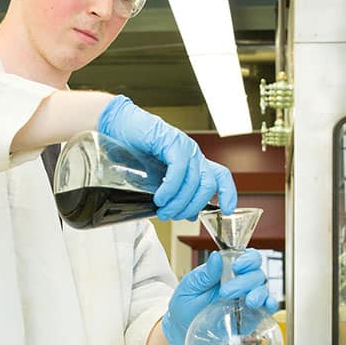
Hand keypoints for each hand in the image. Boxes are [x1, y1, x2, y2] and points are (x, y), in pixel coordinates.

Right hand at [97, 95, 236, 219]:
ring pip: (193, 181)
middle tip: (173, 216)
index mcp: (193, 162)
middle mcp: (192, 154)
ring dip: (178, 202)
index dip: (228, 193)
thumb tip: (190, 215)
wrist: (117, 128)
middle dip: (192, 206)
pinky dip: (171, 188)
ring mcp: (183, 146)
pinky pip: (179, 170)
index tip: (227, 211)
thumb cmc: (134, 151)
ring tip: (162, 210)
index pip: (221, 176)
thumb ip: (175, 195)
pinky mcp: (171, 141)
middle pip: (208, 185)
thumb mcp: (157, 180)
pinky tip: (160, 198)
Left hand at [160, 250, 276, 344]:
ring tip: (248, 301)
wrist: (181, 331)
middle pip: (256, 274)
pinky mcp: (250, 316)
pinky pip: (266, 308)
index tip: (237, 266)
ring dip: (259, 293)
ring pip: (263, 289)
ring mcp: (246, 299)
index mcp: (226, 271)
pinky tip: (267, 305)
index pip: (246, 258)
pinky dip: (270, 305)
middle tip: (226, 292)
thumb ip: (204, 275)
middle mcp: (239, 283)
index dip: (247, 259)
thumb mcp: (189, 288)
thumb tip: (216, 257)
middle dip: (245, 281)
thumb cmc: (185, 306)